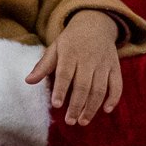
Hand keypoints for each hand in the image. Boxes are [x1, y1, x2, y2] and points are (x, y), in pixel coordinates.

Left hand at [28, 11, 123, 125]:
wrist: (96, 23)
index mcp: (70, 53)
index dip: (61, 89)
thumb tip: (28, 81)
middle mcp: (88, 59)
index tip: (56, 105)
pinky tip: (106, 110)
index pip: (65, 73)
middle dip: (76, 105)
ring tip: (83, 121)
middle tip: (70, 121)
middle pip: (83, 85)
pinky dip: (114, 98)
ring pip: (100, 88)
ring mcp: (103, 63)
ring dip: (92, 107)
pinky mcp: (115, 67)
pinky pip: (117, 84)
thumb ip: (43, 66)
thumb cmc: (71, 41)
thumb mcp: (55, 48)